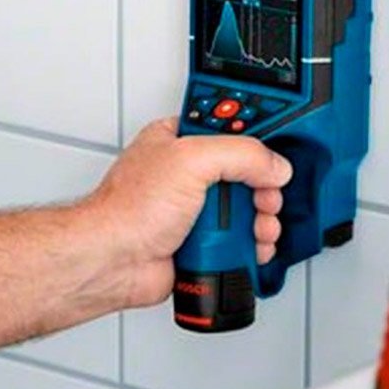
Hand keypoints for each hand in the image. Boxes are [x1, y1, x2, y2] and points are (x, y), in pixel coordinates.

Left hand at [81, 117, 292, 309]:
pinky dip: (252, 246)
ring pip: (246, 211)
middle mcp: (186, 173)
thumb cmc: (128, 209)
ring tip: (260, 228)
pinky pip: (238, 242)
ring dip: (262, 221)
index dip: (255, 138)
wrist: (112, 261)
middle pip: (245, 173)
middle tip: (265, 198)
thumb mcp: (191, 159)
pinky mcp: (199, 243)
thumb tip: (274, 166)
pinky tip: (252, 248)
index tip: (276, 150)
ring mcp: (193, 210)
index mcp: (178, 140)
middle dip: (264, 188)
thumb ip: (241, 153)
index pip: (228, 127)